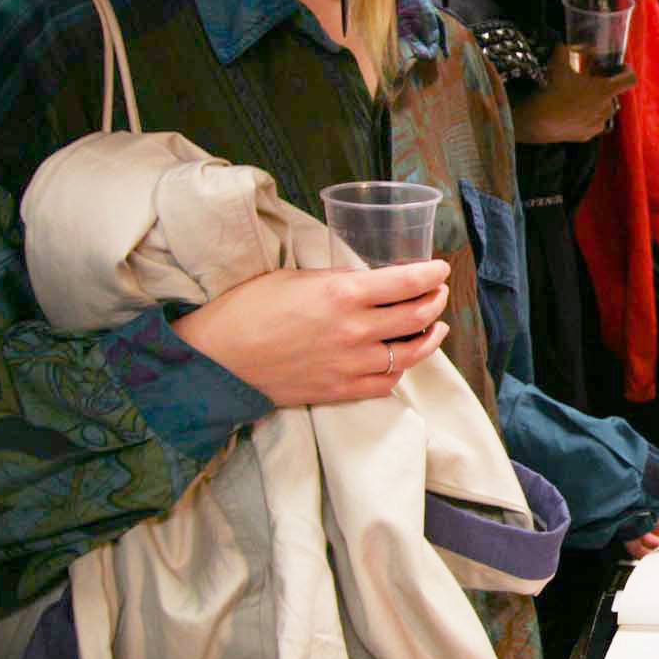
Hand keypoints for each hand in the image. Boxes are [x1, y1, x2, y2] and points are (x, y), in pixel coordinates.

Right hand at [172, 261, 450, 405]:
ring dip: (430, 338)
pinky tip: (401, 359)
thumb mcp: (297, 279)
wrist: (218, 358)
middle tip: (439, 293)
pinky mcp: (341, 390)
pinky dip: (400, 370)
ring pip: (411, 354)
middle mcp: (356, 330)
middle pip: (418, 316)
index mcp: (344, 294)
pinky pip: (386, 383)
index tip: (440, 269)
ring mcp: (351, 364)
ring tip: (436, 328)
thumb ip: (339, 281)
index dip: (432, 273)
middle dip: (436, 301)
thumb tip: (370, 281)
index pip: (408, 281)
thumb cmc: (249, 309)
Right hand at [512, 55, 637, 143]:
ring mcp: (597, 124)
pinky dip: (586, 118)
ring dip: (596, 104)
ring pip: (603, 111)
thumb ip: (564, 51)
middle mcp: (606, 109)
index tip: (623, 68)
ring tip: (580, 99)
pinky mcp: (586, 136)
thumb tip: (563, 45)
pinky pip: (592, 124)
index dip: (628, 72)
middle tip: (591, 82)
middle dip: (604, 88)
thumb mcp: (558, 65)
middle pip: (613, 96)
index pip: (629, 80)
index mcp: (605, 90)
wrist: (538, 121)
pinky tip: (572, 114)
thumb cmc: (553, 90)